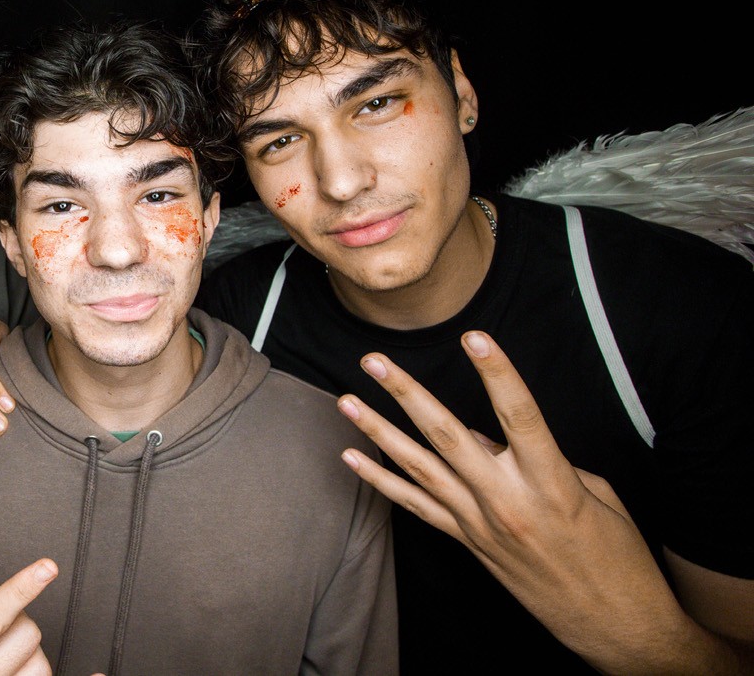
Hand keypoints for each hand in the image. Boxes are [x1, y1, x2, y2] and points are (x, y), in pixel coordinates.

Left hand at [335, 330, 731, 674]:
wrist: (614, 625)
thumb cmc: (617, 555)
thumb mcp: (595, 493)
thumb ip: (541, 458)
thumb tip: (493, 437)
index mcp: (552, 483)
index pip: (519, 417)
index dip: (497, 373)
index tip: (474, 337)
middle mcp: (508, 502)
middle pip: (448, 436)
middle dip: (408, 394)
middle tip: (375, 361)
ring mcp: (481, 525)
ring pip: (419, 469)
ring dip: (379, 431)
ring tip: (346, 400)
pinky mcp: (469, 544)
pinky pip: (415, 507)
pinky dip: (381, 481)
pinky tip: (352, 458)